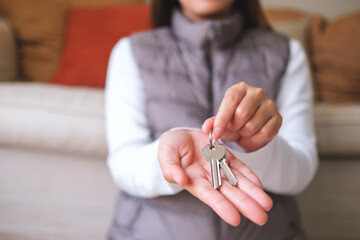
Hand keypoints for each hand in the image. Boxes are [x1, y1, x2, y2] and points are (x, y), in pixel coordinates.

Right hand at [158, 130, 272, 225]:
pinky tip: (260, 186)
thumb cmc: (170, 147)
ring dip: (253, 193)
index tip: (235, 218)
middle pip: (229, 193)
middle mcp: (209, 178)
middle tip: (262, 217)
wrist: (180, 135)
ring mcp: (219, 167)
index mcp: (194, 181)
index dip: (222, 206)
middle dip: (246, 204)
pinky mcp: (226, 156)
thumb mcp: (165, 154)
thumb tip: (180, 180)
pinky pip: (239, 167)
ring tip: (267, 205)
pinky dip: (250, 176)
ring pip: (238, 182)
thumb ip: (170, 168)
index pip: (210, 195)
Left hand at [202, 82, 281, 151]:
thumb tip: (206, 128)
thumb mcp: (221, 120)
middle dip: (234, 127)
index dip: (222, 119)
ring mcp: (269, 104)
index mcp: (240, 89)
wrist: (251, 127)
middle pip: (242, 113)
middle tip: (233, 129)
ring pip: (253, 125)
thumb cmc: (234, 120)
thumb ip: (213, 123)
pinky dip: (255, 139)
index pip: (231, 100)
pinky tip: (252, 135)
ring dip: (244, 134)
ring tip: (243, 130)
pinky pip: (264, 133)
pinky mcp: (277, 118)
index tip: (216, 133)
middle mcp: (256, 93)